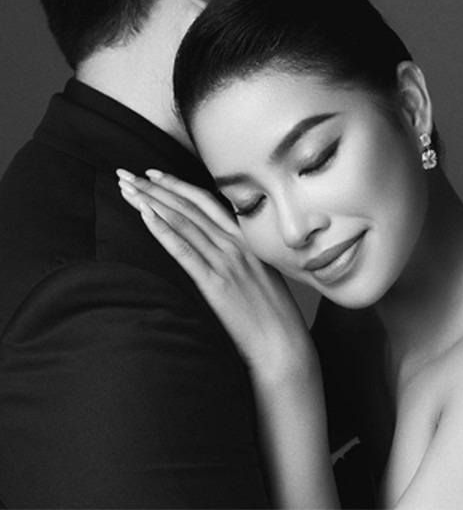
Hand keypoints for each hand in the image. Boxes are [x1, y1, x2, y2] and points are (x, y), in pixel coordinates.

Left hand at [116, 168, 315, 380]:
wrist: (282, 343)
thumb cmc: (273, 313)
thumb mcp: (263, 271)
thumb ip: (241, 252)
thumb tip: (220, 244)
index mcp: (247, 238)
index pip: (206, 201)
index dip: (177, 184)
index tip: (154, 174)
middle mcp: (235, 243)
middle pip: (188, 206)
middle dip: (154, 187)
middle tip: (127, 174)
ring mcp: (226, 261)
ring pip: (183, 222)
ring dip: (151, 202)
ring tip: (125, 188)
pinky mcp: (215, 283)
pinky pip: (184, 251)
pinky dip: (163, 230)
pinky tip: (144, 215)